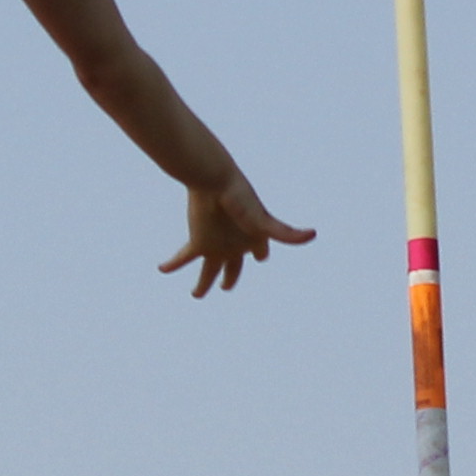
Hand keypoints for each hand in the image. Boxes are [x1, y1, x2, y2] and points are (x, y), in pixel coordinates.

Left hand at [161, 176, 315, 296]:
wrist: (213, 181)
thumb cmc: (240, 197)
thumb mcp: (263, 219)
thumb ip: (286, 233)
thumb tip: (313, 235)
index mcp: (253, 239)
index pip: (259, 251)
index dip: (260, 253)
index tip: (260, 255)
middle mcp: (234, 245)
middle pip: (233, 269)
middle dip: (230, 278)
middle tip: (226, 286)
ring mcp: (215, 246)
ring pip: (207, 273)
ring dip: (202, 285)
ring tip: (196, 294)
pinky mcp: (198, 243)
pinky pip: (182, 259)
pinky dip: (172, 265)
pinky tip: (162, 269)